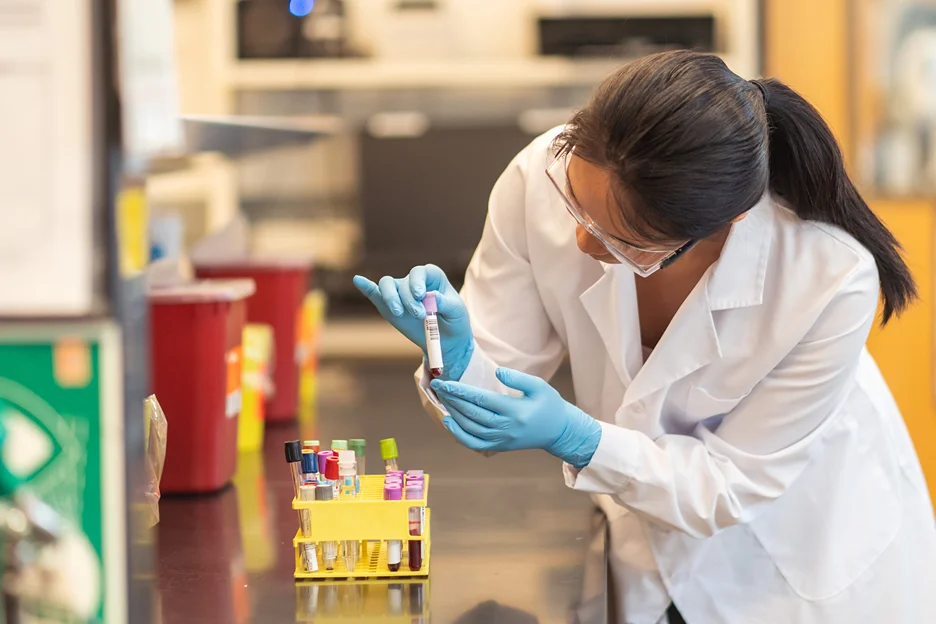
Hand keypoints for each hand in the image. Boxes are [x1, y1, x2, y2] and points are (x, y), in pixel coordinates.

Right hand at [353, 265, 473, 380]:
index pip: (420, 272)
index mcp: (432, 277)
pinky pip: (375, 293)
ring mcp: (399, 293)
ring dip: (390, 298)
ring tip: (399, 312)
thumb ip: (445, 303)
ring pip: (386, 285)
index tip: (421, 296)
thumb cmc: (455, 321)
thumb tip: (431, 296)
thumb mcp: (457, 312)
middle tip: (419, 315)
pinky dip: (366, 287)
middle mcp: (413, 282)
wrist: (447, 340)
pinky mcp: (389, 306)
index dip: (417, 282)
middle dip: (408, 299)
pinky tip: (357, 280)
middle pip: (402, 282)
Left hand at [431, 367, 601, 468]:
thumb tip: (497, 371)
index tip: (445, 382)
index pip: (482, 400)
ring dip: (453, 413)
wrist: (559, 432)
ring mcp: (502, 440)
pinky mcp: (500, 447)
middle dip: (452, 399)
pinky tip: (449, 421)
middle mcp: (506, 428)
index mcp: (515, 411)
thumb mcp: (539, 386)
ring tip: (442, 398)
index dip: (461, 391)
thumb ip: (518, 378)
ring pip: (470, 429)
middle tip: (438, 386)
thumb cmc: (549, 405)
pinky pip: (474, 444)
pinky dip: (459, 435)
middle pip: (472, 414)